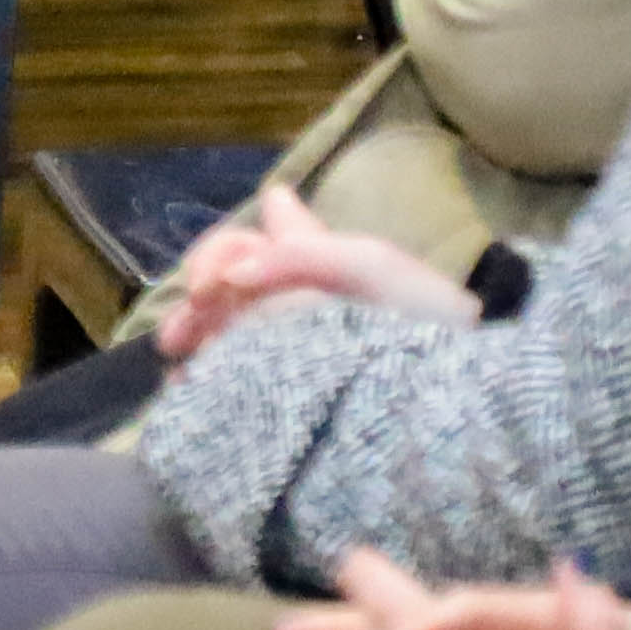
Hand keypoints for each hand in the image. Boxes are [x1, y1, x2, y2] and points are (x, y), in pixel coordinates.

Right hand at [157, 190, 484, 357]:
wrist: (451, 393)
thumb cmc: (418, 317)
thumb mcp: (370, 266)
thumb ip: (300, 254)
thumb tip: (233, 274)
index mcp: (316, 259)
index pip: (260, 235)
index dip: (228, 249)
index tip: (217, 280)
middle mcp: (295, 296)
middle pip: (228, 280)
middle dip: (197, 295)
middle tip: (178, 332)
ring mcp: (288, 342)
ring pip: (222, 326)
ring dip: (192, 334)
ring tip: (179, 361)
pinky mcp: (285, 386)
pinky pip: (232, 373)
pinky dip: (204, 378)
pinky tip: (193, 387)